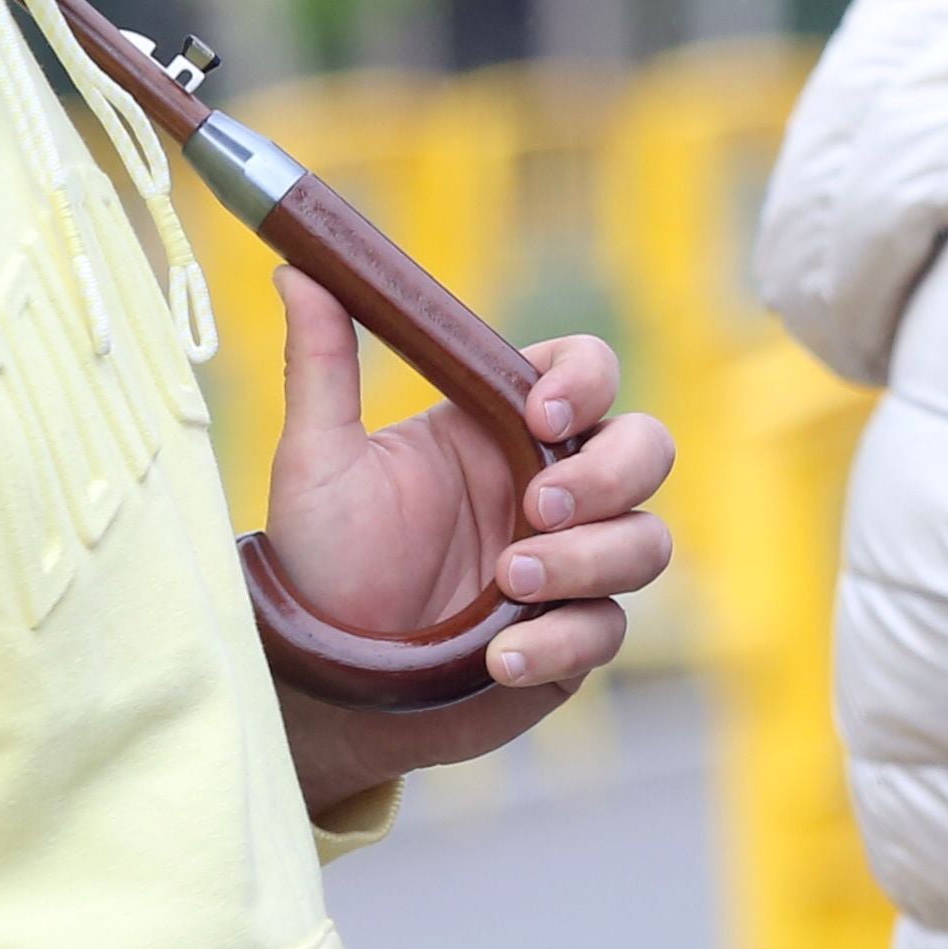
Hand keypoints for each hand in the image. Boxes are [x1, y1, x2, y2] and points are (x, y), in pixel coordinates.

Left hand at [261, 272, 675, 811]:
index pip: (586, 374)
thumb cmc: (320, 564)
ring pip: (647, 542)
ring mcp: (573, 565)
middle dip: (611, 474)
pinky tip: (502, 655)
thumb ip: (322, 368)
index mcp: (500, 430)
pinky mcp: (574, 640)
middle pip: (647, 450)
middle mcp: (550, 489)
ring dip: (589, 558)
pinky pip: (609, 630)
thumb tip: (300, 268)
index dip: (586, 383)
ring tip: (509, 581)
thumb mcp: (317, 462)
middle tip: (537, 507)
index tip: (541, 414)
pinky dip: (563, 640)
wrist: (323, 680)